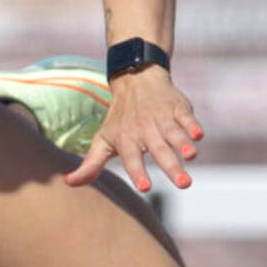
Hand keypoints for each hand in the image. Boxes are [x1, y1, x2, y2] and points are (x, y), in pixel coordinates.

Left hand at [63, 65, 203, 192]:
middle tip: (183, 184)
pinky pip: (187, 117)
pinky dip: (193, 125)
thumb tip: (68, 183)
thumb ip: (90, 164)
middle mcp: (145, 129)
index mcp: (127, 139)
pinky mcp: (179, 108)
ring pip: (175, 134)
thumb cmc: (119, 119)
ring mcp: (163, 118)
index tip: (145, 187)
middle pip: (159, 150)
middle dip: (171, 166)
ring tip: (191, 156)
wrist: (135, 79)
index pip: (131, 158)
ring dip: (183, 144)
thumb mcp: (102, 140)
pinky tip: (199, 135)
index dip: (137, 172)